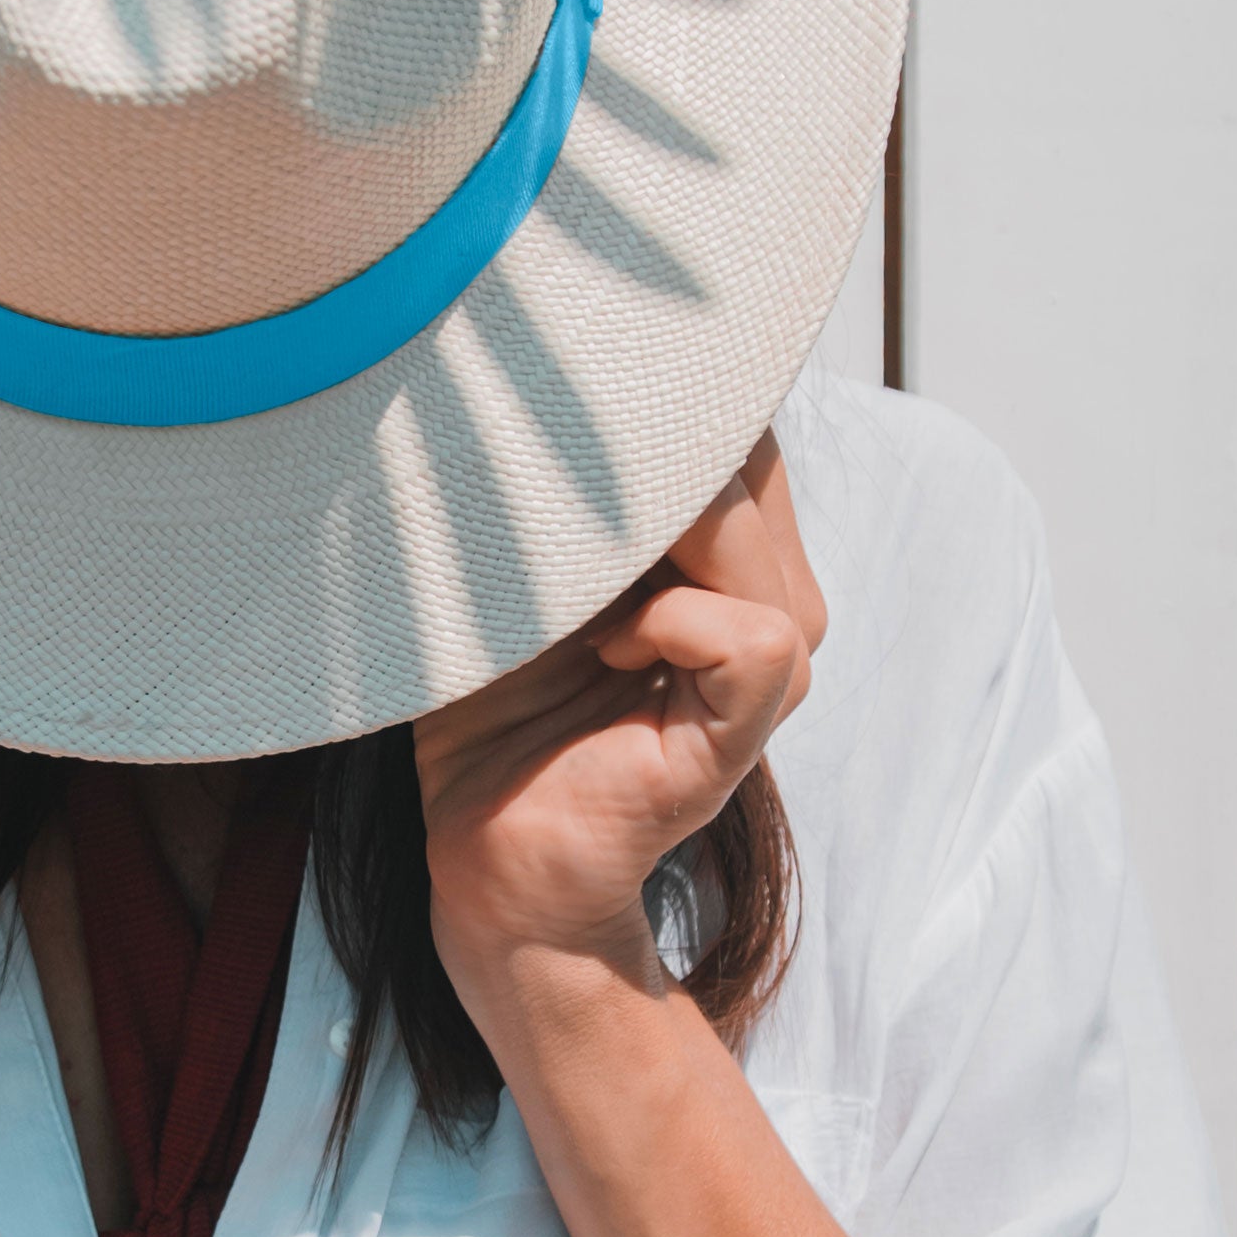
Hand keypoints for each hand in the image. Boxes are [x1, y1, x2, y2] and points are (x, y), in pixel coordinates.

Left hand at [414, 433, 824, 993]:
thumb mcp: (503, 562)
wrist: (480, 849)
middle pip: (749, 462)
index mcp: (702, 547)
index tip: (555, 451)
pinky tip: (609, 647)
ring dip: (656, 547)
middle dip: (652, 475)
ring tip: (575, 602)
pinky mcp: (734, 738)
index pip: (728, 424)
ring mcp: (755, 671)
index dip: (655, 416)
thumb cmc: (477, 697)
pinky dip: (681, 624)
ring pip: (758, 542)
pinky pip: (759, 639)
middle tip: (557, 528)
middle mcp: (746, 597)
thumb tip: (558, 388)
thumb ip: (547, 481)